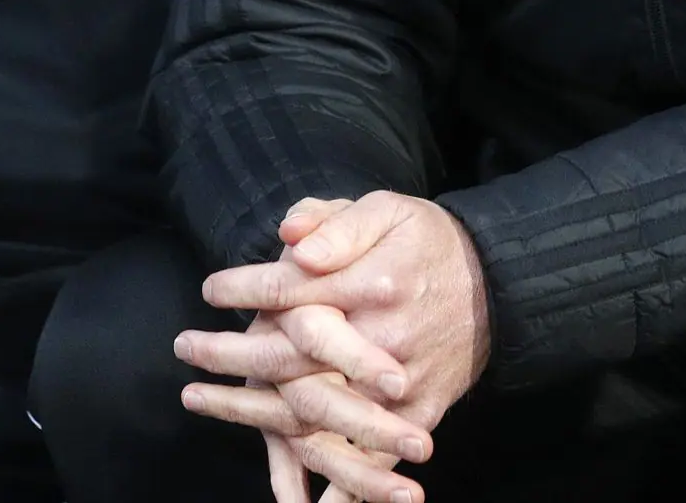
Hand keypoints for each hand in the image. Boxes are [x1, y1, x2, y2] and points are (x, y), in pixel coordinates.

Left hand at [180, 193, 491, 501]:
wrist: (501, 286)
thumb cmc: (430, 243)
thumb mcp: (388, 210)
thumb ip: (337, 221)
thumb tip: (290, 237)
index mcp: (375, 282)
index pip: (294, 289)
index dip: (247, 288)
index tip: (210, 288)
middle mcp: (384, 338)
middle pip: (294, 356)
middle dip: (232, 353)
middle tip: (185, 347)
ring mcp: (400, 385)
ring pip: (318, 413)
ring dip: (252, 412)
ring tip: (199, 399)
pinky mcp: (419, 416)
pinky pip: (370, 459)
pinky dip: (334, 482)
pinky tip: (294, 499)